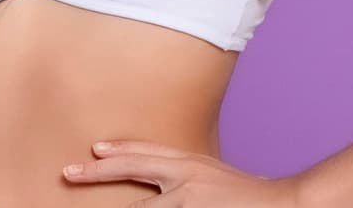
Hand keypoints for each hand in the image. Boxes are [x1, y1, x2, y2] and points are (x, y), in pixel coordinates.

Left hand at [62, 138, 300, 205]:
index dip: (116, 151)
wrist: (284, 205)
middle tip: (68, 173)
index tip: (92, 150)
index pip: (144, 153)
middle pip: (131, 170)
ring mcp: (186, 204)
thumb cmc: (247, 197)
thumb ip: (186, 178)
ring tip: (94, 206)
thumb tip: (163, 185)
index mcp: (188, 164)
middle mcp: (183, 180)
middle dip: (97, 173)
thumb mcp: (212, 176)